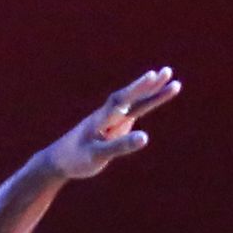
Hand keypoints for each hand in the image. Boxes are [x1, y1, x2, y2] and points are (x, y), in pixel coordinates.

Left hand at [46, 66, 179, 179]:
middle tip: (166, 72)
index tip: (152, 76)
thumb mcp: (97, 156)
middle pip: (130, 97)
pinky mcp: (116, 126)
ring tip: (174, 82)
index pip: (121, 100)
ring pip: (137, 104)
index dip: (136, 88)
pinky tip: (161, 93)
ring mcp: (113, 120)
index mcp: (101, 119)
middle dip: (147, 86)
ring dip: (153, 93)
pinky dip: (148, 103)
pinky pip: (136, 112)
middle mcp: (108, 115)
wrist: (59, 161)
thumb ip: (120, 146)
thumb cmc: (75, 159)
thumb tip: (145, 137)